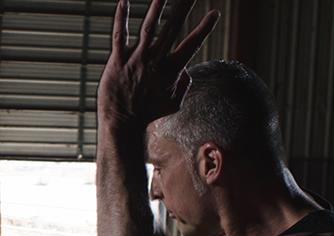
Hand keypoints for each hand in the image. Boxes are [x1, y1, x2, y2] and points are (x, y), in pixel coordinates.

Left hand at [97, 0, 219, 126]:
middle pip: (173, 27)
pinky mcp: (118, 61)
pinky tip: (123, 1)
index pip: (192, 45)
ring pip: (149, 27)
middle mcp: (155, 61)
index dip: (204, 29)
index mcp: (171, 70)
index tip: (215, 13)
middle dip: (184, 7)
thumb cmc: (148, 115)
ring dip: (157, 7)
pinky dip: (121, 18)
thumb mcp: (174, 104)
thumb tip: (187, 71)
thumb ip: (184, 85)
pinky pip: (120, 35)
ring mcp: (136, 59)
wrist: (122, 124)